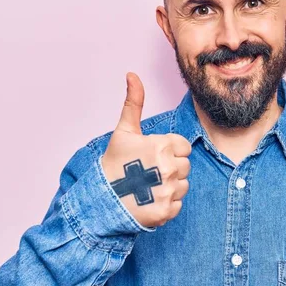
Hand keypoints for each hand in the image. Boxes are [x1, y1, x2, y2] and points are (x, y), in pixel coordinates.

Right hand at [101, 72, 191, 227]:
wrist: (100, 199)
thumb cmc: (114, 163)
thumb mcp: (124, 131)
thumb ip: (133, 102)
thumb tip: (132, 74)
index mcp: (162, 146)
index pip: (184, 146)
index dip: (169, 150)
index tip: (152, 156)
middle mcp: (169, 168)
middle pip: (186, 166)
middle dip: (171, 168)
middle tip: (148, 172)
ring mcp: (168, 191)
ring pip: (183, 185)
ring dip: (170, 186)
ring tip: (148, 186)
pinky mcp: (166, 211)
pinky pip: (178, 204)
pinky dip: (166, 204)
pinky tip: (149, 200)